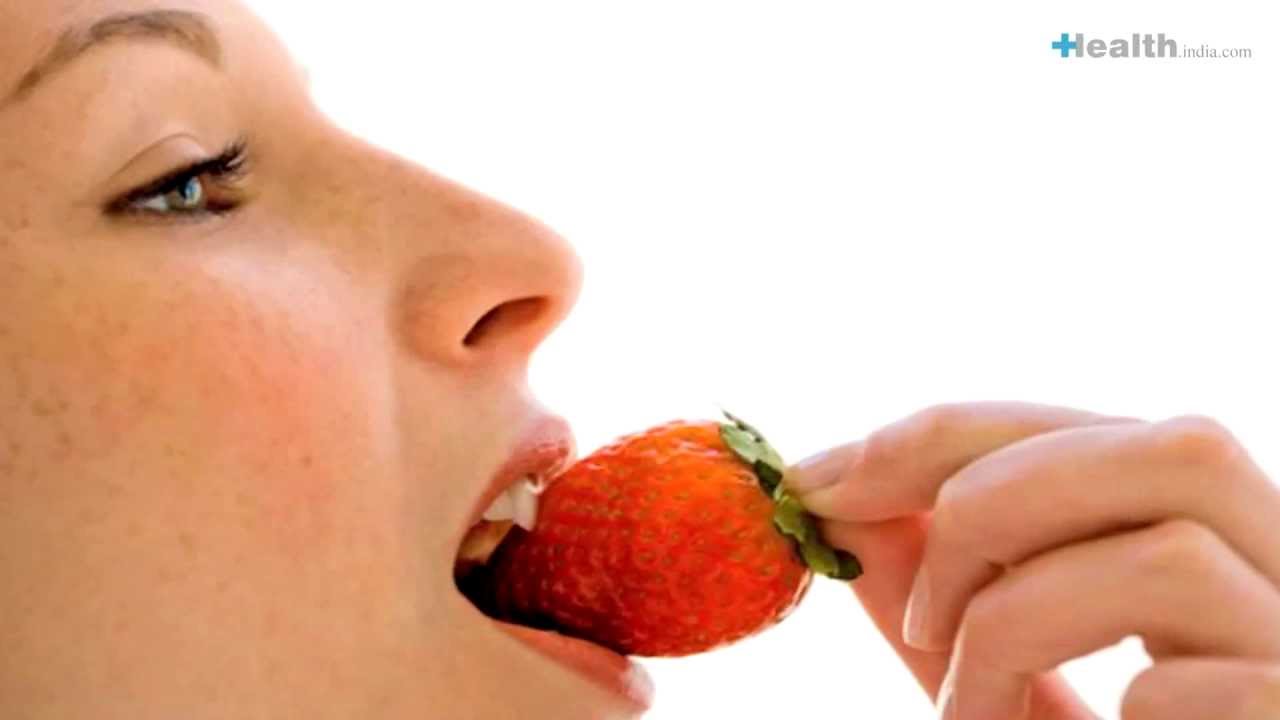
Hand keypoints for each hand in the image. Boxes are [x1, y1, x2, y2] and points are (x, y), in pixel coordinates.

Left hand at [786, 402, 1279, 718]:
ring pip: (1172, 555)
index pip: (1092, 427)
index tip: (816, 481)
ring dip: (1016, 623)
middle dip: (988, 503)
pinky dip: (1091, 714)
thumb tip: (841, 499)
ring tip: (967, 709)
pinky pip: (1191, 686)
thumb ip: (938, 590)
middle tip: (912, 616)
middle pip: (1171, 448)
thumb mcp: (994, 676)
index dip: (943, 437)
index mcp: (1218, 545)